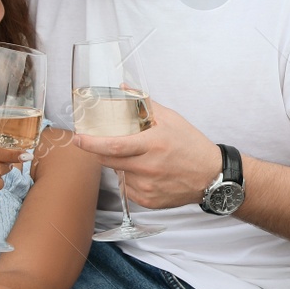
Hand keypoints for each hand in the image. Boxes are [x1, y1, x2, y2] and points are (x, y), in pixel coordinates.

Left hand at [72, 99, 221, 209]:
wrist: (211, 176)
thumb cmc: (192, 146)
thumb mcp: (172, 119)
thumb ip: (144, 103)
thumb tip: (123, 88)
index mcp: (153, 145)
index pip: (113, 146)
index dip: (91, 143)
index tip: (77, 139)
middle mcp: (149, 168)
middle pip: (109, 161)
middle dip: (102, 152)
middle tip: (107, 145)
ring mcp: (148, 187)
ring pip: (119, 174)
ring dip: (122, 166)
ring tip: (142, 160)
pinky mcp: (148, 200)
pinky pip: (128, 188)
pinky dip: (132, 180)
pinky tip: (149, 174)